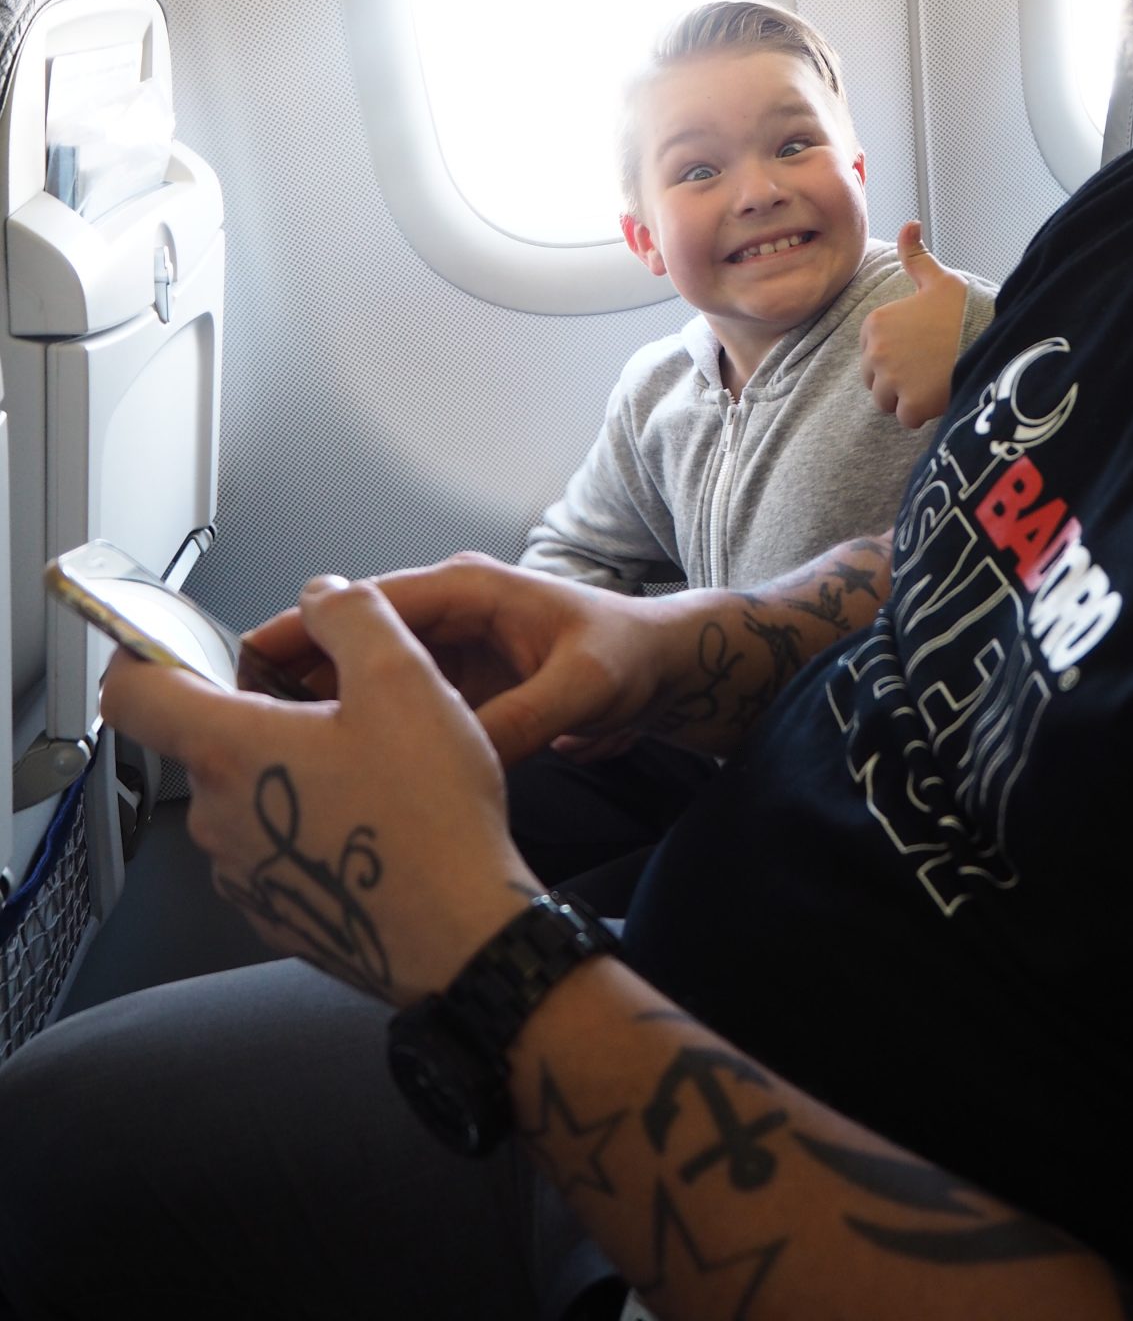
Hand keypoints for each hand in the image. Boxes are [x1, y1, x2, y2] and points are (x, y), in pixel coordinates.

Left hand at [101, 575, 531, 1002]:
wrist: (462, 937)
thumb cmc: (430, 819)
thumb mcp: (404, 680)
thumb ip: (354, 617)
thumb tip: (325, 597)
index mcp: (232, 751)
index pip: (132, 694)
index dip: (139, 653)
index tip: (161, 640)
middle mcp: (220, 818)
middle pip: (206, 738)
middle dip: (260, 709)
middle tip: (335, 701)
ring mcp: (245, 873)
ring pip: (245, 794)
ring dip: (289, 767)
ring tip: (370, 764)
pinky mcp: (278, 911)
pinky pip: (275, 846)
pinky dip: (310, 820)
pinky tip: (374, 817)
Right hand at [243, 551, 692, 767]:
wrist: (669, 672)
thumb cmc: (632, 656)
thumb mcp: (583, 686)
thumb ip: (522, 719)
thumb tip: (460, 758)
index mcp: (469, 589)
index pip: (370, 599)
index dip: (307, 627)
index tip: (254, 661)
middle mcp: (450, 613)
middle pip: (354, 636)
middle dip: (300, 670)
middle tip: (243, 716)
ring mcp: (451, 653)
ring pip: (368, 673)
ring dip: (325, 703)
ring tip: (273, 747)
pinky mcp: (458, 690)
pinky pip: (396, 704)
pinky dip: (363, 726)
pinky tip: (333, 764)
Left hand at [859, 220, 969, 427]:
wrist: (992, 338)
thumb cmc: (966, 310)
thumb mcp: (940, 279)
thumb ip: (916, 257)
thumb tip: (909, 224)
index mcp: (875, 322)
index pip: (872, 353)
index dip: (897, 355)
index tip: (922, 348)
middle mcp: (876, 351)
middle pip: (876, 380)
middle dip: (898, 380)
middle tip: (929, 367)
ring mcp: (892, 379)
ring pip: (888, 401)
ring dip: (907, 398)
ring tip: (934, 381)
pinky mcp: (910, 404)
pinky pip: (906, 418)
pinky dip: (922, 413)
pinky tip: (940, 394)